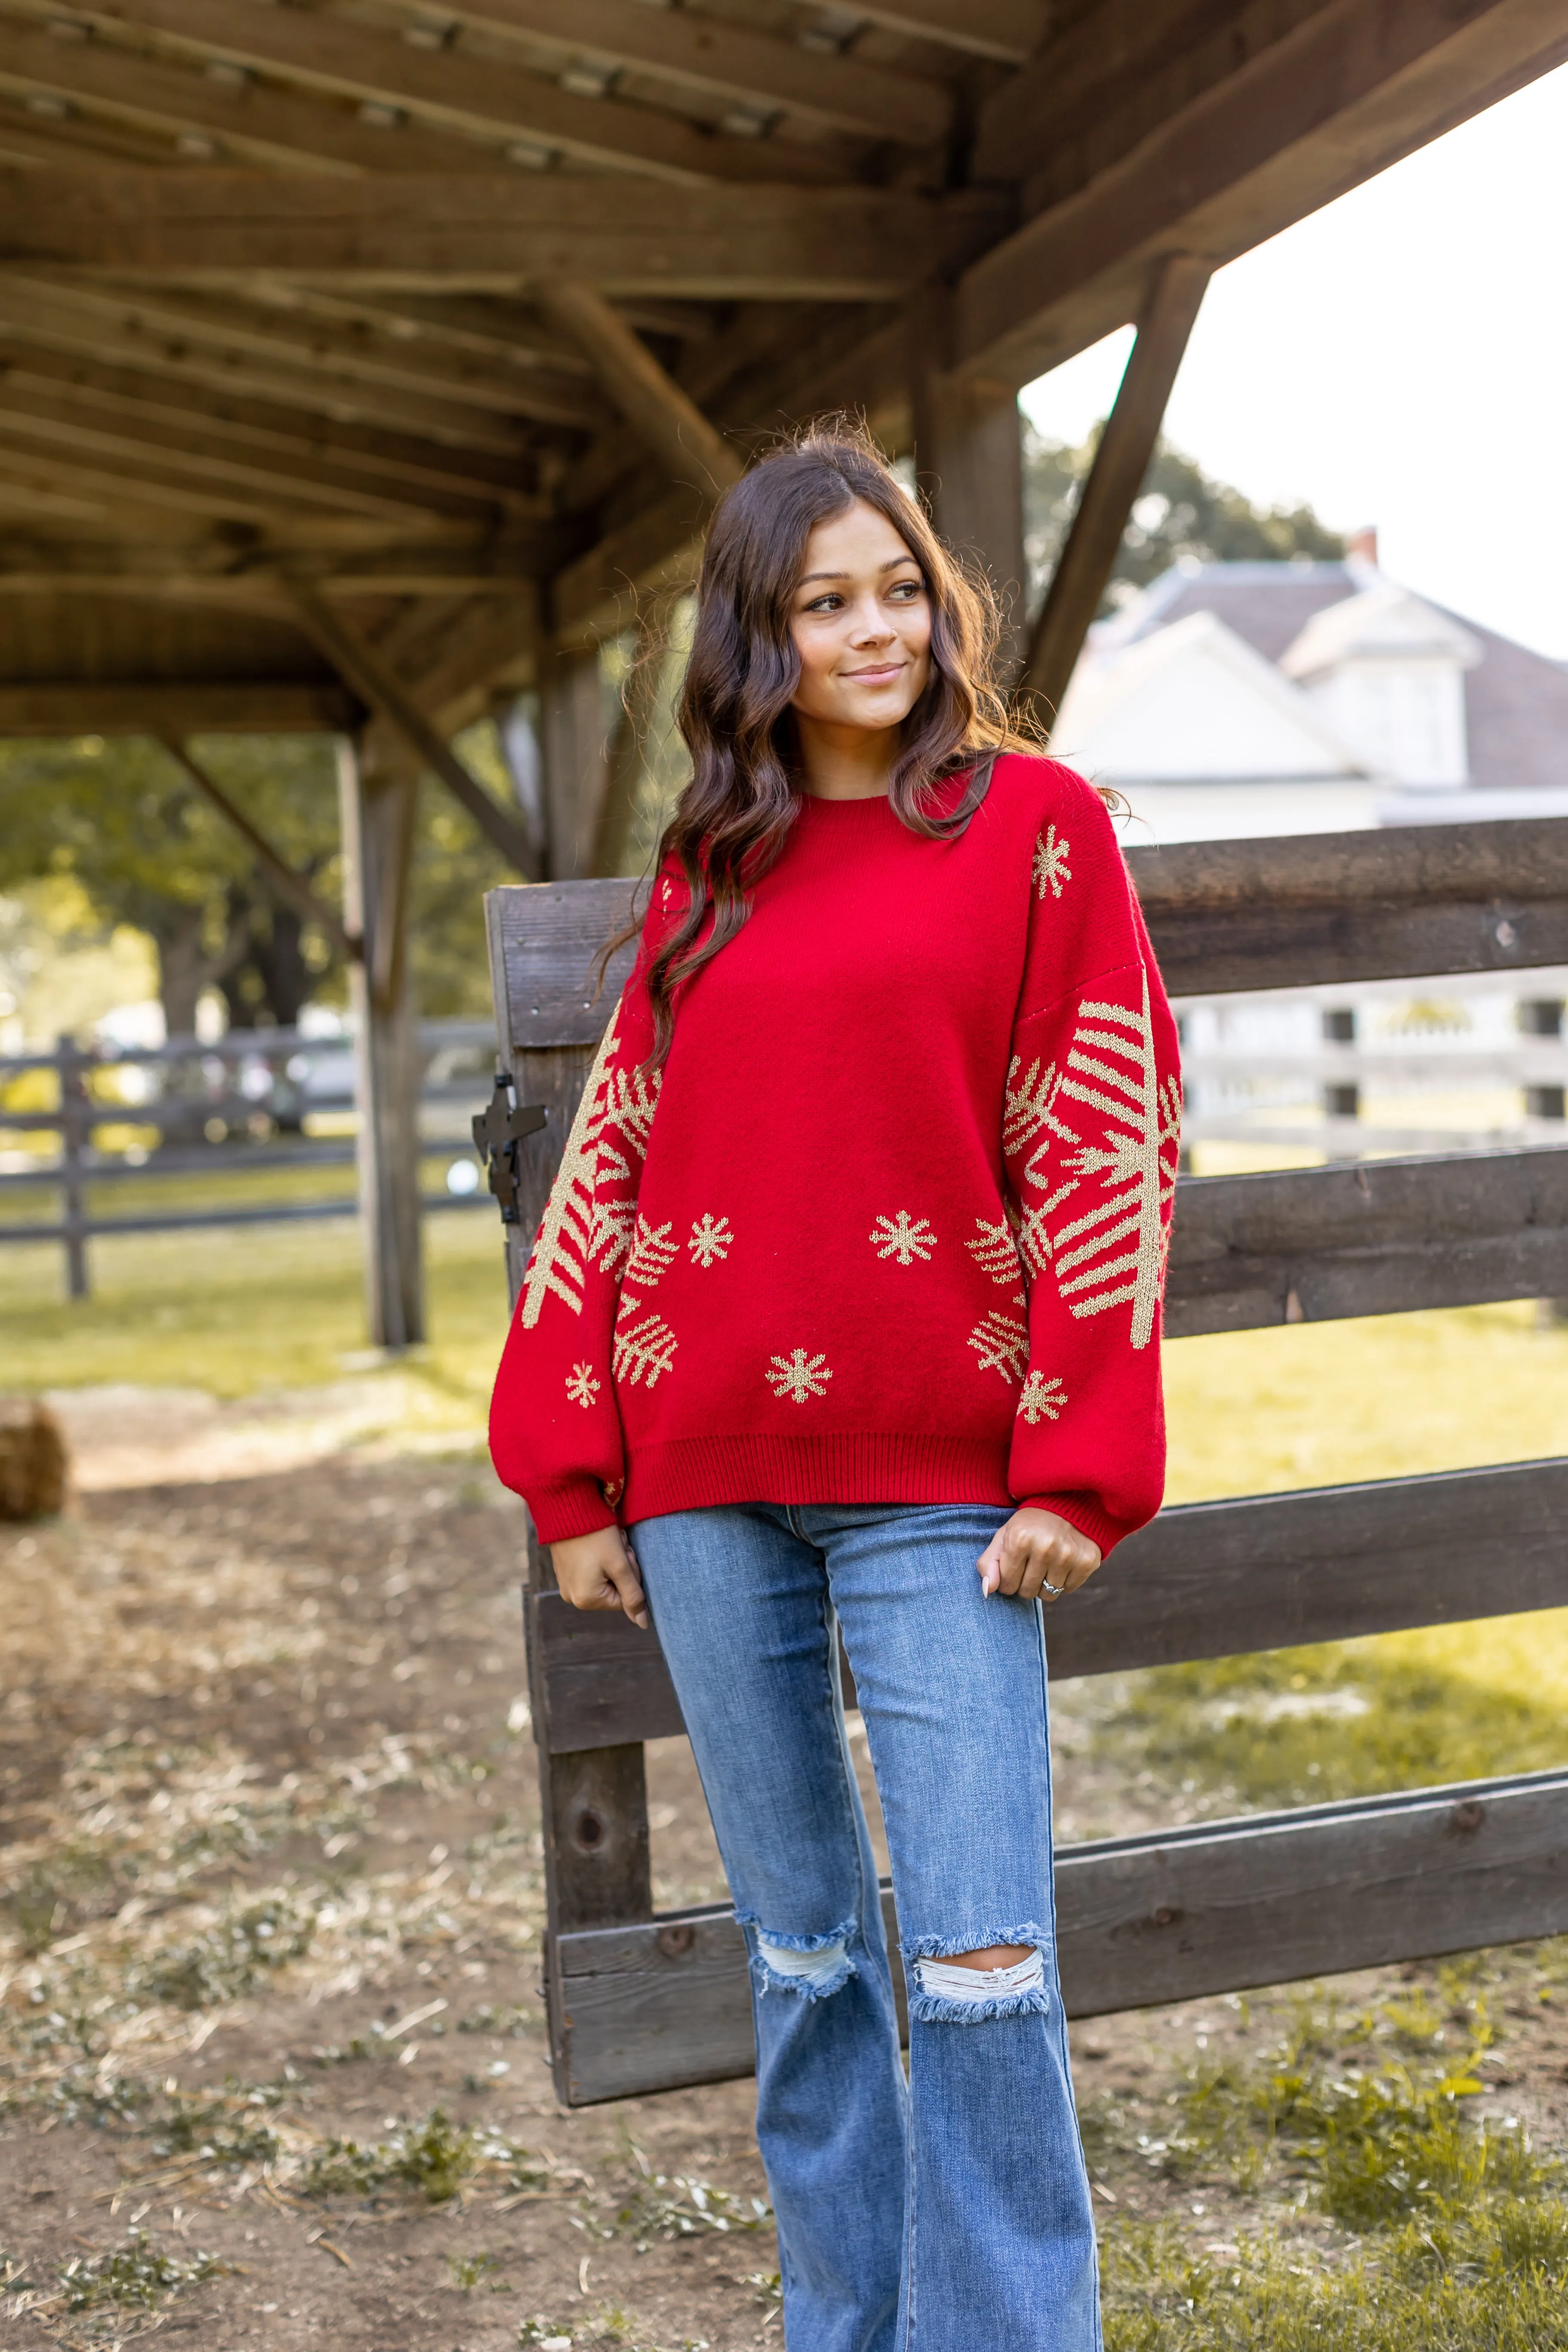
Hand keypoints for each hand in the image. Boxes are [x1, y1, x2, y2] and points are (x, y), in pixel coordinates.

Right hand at [551, 1526, 648, 1628]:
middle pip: (614, 1590)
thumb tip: (643, 1624)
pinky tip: (598, 1543)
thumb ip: (633, 1596)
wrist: (568, 1509)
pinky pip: (591, 1572)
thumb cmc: (596, 1537)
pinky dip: (600, 1558)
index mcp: (586, 1600)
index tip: (626, 1555)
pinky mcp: (564, 1571)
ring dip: (613, 1561)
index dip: (631, 1576)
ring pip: (604, 1579)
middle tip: (618, 1546)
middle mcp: (572, 1597)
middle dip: (622, 1568)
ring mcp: (566, 1584)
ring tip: (608, 1543)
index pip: (625, 1599)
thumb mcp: (620, 1565)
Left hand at [978, 1508, 1100, 1603]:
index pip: (1007, 1585)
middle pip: (1027, 1592)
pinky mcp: (1087, 1561)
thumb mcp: (1004, 1536)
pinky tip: (1062, 1563)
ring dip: (1044, 1584)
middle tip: (1030, 1565)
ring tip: (1046, 1563)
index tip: (1014, 1566)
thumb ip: (988, 1563)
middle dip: (1025, 1584)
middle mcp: (1045, 1547)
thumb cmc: (1030, 1524)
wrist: (1067, 1504)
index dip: (1008, 1579)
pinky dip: (1063, 1581)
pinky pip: (1068, 1590)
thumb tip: (987, 1591)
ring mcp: (1068, 1555)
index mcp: (1020, 1539)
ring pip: (1048, 1595)